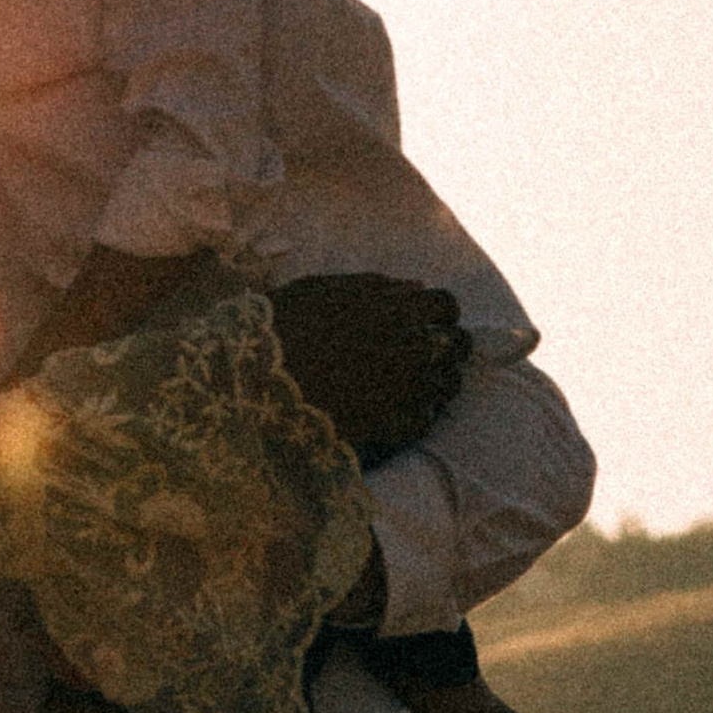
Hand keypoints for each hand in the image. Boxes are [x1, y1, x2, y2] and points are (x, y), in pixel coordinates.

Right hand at [266, 276, 467, 465]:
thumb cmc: (283, 327)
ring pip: (449, 385)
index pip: (446, 306)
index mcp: (395, 310)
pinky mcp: (393, 426)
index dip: (440, 312)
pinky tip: (397, 407)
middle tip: (427, 351)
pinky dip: (417, 413)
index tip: (427, 319)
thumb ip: (376, 287)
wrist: (255, 382)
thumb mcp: (323, 290)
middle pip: (457, 346)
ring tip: (413, 381)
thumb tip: (416, 287)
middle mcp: (410, 349)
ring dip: (437, 379)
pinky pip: (425, 419)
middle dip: (448, 345)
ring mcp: (405, 390)